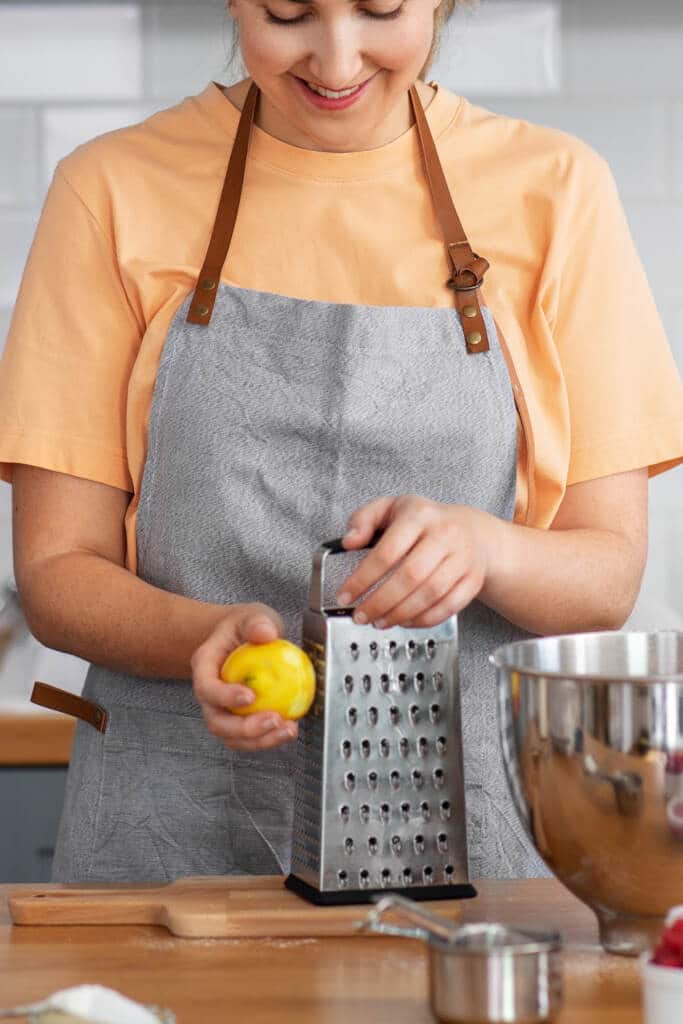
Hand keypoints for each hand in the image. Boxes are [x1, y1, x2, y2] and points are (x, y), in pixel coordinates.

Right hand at [191, 603, 298, 751]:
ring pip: (232, 737)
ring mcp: (221, 711)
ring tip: (287, 730)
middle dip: (244, 729)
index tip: (250, 696)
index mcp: (204, 666)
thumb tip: (266, 633)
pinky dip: (268, 739)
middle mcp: (208, 694)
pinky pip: (248, 738)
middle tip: (273, 720)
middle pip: (217, 721)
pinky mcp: (237, 721)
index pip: (207, 687)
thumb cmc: (242, 628)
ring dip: (259, 740)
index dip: (224, 696)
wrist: (239, 640)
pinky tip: (289, 729)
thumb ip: (256, 623)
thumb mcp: (250, 616)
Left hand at [335, 496, 497, 628]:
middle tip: (361, 616)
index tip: (345, 595)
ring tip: (378, 622)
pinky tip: (404, 621)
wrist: (470, 530)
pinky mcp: (473, 580)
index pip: (387, 552)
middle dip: (380, 602)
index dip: (362, 579)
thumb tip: (349, 541)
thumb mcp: (390, 508)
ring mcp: (463, 558)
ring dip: (400, 614)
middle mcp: (445, 535)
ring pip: (430, 594)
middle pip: (410, 576)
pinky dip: (424, 619)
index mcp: (419, 516)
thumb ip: (363, 520)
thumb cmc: (424, 522)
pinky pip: (449, 606)